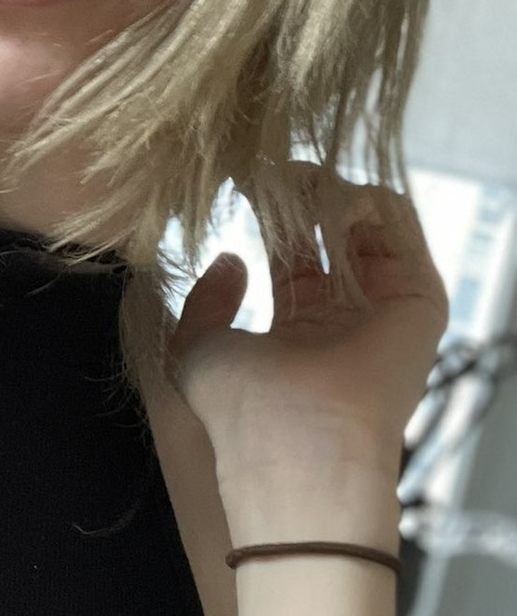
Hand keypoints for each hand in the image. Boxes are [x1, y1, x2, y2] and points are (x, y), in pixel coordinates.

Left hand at [163, 164, 448, 509]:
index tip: (242, 180)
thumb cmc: (242, 408)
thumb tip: (231, 260)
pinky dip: (371, 202)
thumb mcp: (197, 348)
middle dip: (302, 195)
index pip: (292, 256)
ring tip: (298, 180)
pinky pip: (404, 233)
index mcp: (298, 331)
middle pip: (332, 235)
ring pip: (368, 226)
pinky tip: (332, 198)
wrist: (297, 446)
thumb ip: (205, 303)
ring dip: (333, 193)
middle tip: (271, 168)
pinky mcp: (419, 303)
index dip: (270, 215)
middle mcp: (345, 318)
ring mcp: (384, 309)